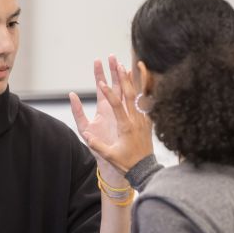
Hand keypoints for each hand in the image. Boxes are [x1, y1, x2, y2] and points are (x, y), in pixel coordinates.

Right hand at [71, 56, 152, 175]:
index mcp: (126, 126)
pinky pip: (144, 101)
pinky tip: (138, 80)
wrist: (145, 170)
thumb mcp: (109, 156)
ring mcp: (143, 119)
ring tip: (125, 65)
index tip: (100, 82)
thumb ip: (97, 145)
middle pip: (128, 93)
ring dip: (130, 79)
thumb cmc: (126, 163)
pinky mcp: (147, 121)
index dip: (107, 92)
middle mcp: (136, 119)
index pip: (116, 104)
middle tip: (115, 62)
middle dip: (121, 76)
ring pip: (137, 94)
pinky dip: (141, 88)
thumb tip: (86, 135)